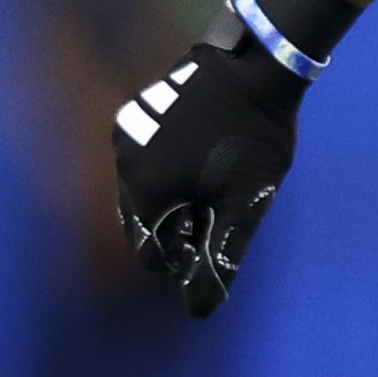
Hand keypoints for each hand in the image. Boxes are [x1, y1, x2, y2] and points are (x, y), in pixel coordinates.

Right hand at [111, 32, 302, 318]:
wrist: (253, 65)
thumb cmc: (254, 140)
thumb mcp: (244, 206)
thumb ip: (219, 259)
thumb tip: (199, 310)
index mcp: (147, 190)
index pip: (150, 252)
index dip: (181, 260)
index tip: (210, 246)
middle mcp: (124, 161)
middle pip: (141, 221)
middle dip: (173, 230)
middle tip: (213, 218)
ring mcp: (126, 132)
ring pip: (140, 189)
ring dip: (169, 200)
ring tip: (210, 189)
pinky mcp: (135, 111)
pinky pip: (142, 158)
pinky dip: (164, 170)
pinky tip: (199, 160)